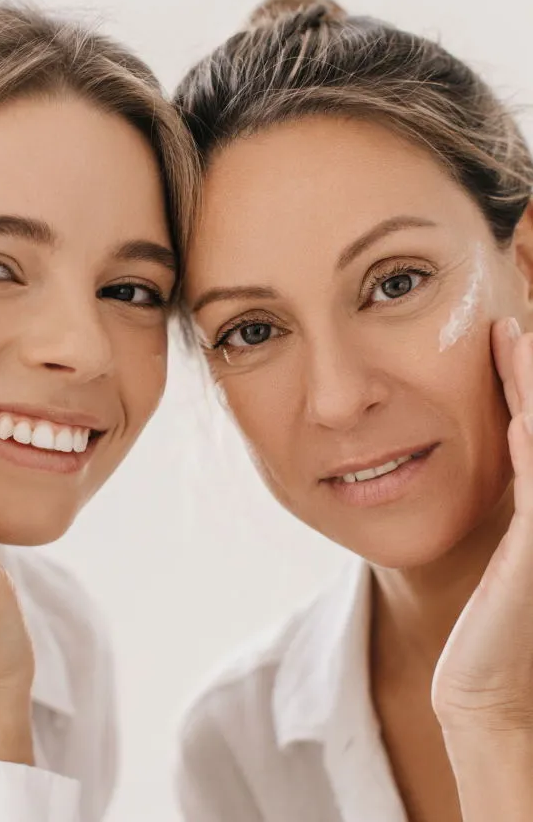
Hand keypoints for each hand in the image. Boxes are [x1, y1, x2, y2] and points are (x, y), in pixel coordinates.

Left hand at [431, 318, 532, 734]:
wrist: (487, 692)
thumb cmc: (490, 623)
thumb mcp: (500, 550)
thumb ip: (510, 501)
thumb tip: (506, 443)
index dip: (522, 379)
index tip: (500, 334)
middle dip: (530, 374)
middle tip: (508, 323)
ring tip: (516, 343)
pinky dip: (531, 451)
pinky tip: (520, 420)